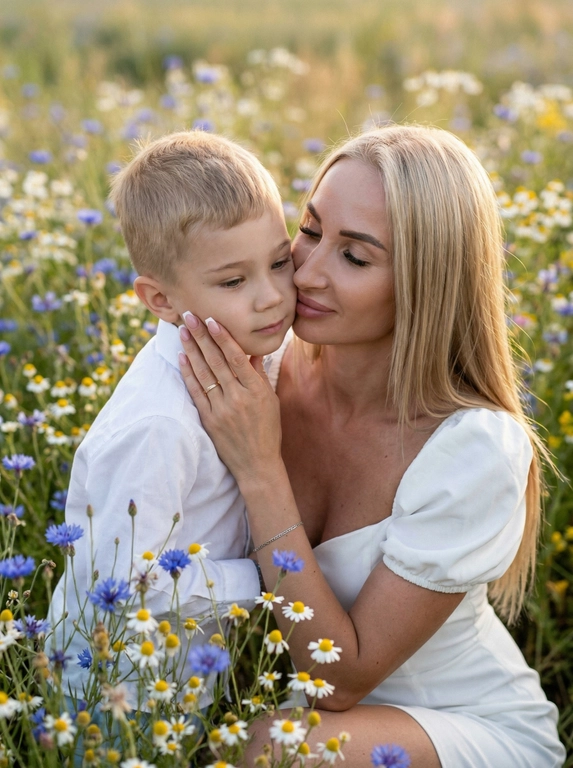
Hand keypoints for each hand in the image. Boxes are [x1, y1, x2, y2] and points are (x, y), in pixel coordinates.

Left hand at [177, 313, 283, 486]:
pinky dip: (188, 374)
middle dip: (202, 336)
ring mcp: (222, 409)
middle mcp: (238, 398)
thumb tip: (253, 351)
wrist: (257, 465)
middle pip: (216, 361)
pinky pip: (196, 392)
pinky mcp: (209, 420)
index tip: (211, 320)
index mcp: (256, 391)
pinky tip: (182, 357)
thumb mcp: (270, 400)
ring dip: (192, 350)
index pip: (236, 358)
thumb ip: (259, 375)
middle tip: (189, 316)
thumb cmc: (267, 430)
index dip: (222, 337)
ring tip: (183, 331)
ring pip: (204, 373)